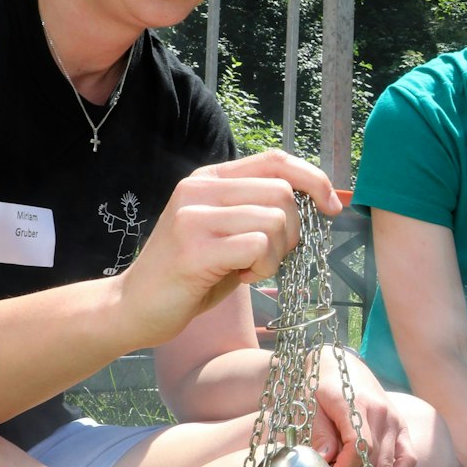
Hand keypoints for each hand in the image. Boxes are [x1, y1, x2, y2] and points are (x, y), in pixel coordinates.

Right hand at [118, 151, 339, 346]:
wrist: (135, 307)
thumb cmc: (192, 274)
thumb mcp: (227, 230)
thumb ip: (259, 209)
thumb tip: (315, 200)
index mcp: (210, 178)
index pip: (276, 160)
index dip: (314, 179)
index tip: (331, 207)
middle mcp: (200, 188)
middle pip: (282, 193)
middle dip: (294, 232)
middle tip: (268, 257)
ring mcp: (194, 216)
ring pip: (275, 220)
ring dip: (276, 255)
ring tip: (249, 268)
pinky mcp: (195, 248)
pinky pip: (259, 246)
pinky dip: (262, 267)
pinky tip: (240, 277)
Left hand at [312, 346, 414, 466]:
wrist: (339, 364)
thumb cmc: (320, 385)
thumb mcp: (310, 404)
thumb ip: (319, 432)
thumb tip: (326, 459)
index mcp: (356, 404)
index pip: (358, 448)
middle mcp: (381, 413)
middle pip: (373, 461)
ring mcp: (394, 420)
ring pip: (388, 465)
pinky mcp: (401, 427)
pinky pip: (407, 458)